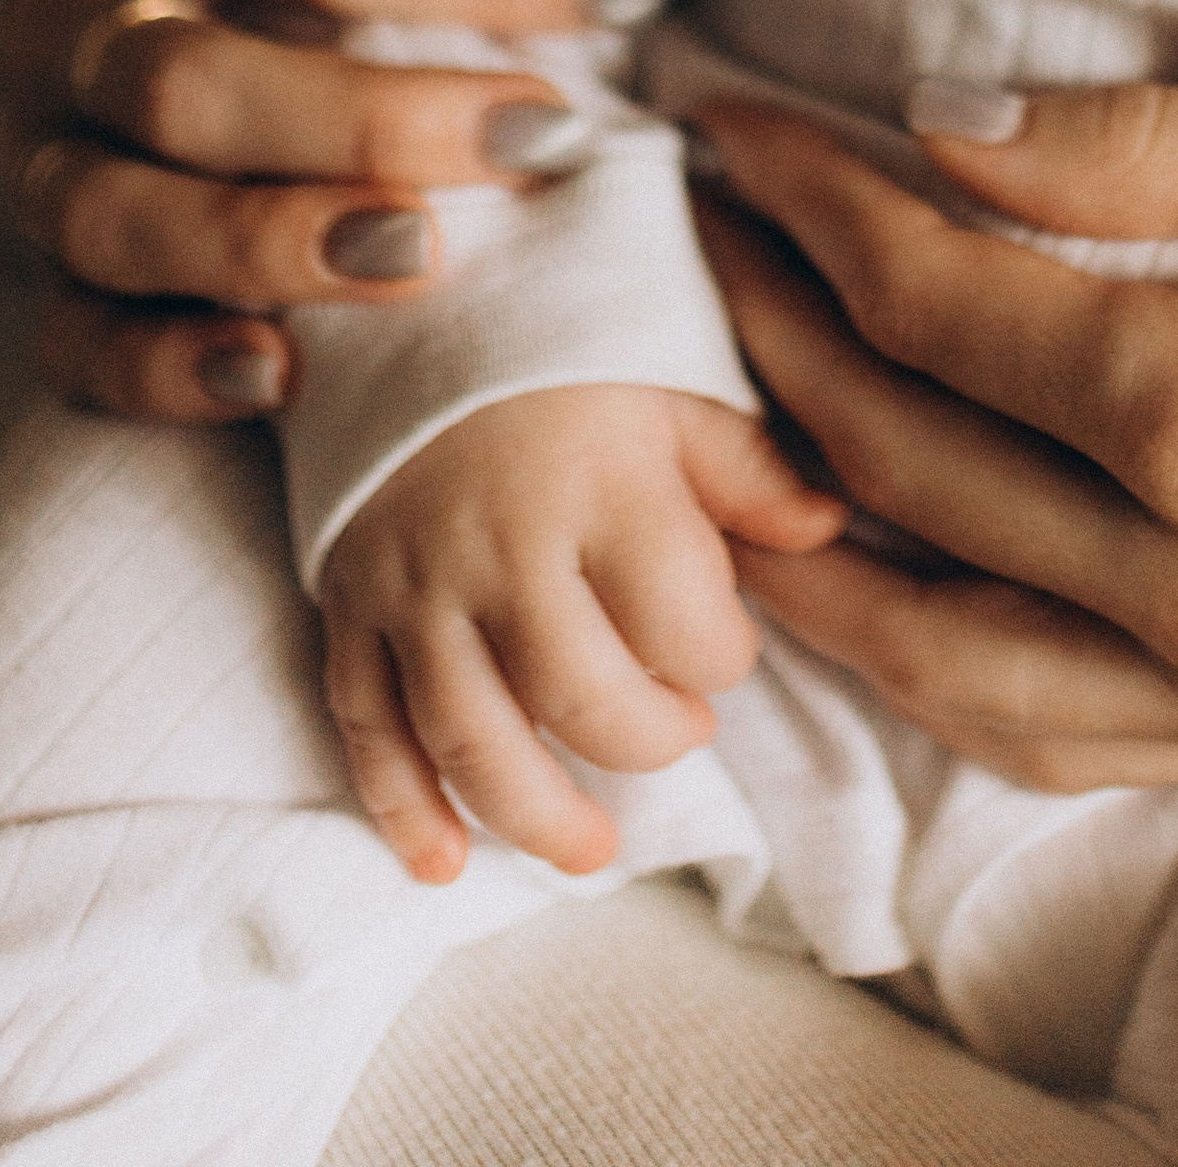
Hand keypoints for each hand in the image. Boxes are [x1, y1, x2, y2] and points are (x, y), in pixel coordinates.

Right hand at [0, 0, 621, 424]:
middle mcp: (76, 17)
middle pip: (197, 88)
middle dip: (375, 123)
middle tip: (544, 135)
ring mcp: (42, 146)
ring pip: (117, 221)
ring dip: (270, 247)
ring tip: (421, 260)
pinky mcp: (38, 257)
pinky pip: (69, 338)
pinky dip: (160, 370)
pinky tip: (277, 379)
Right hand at [319, 386, 845, 880]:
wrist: (407, 311)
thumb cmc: (566, 364)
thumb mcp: (670, 388)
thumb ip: (747, 466)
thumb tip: (828, 528)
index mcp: (599, 483)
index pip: (685, 624)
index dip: (723, 658)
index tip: (722, 645)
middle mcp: (502, 543)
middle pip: (582, 700)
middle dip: (648, 740)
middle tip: (679, 728)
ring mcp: (415, 583)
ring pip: (471, 738)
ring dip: (535, 817)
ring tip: (594, 846)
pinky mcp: (349, 606)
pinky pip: (367, 728)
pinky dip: (402, 809)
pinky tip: (442, 865)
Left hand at [698, 79, 1177, 793]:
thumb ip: (1151, 150)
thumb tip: (943, 135)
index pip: (942, 305)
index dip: (813, 198)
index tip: (735, 115)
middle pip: (908, 457)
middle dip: (771, 321)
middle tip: (703, 214)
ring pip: (933, 635)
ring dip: (799, 511)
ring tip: (717, 394)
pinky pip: (1041, 734)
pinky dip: (916, 658)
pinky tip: (858, 574)